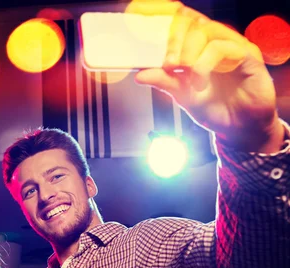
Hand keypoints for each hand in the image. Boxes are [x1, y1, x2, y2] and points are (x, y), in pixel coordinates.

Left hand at [132, 1, 284, 152]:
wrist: (237, 129)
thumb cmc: (214, 108)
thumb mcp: (182, 95)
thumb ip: (164, 82)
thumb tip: (140, 75)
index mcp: (198, 47)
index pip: (182, 22)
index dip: (166, 18)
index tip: (144, 18)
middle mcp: (215, 41)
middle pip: (192, 21)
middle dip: (174, 40)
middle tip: (168, 64)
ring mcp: (232, 46)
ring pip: (207, 30)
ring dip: (190, 53)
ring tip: (186, 75)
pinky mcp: (248, 55)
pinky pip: (224, 47)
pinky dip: (206, 63)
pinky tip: (200, 81)